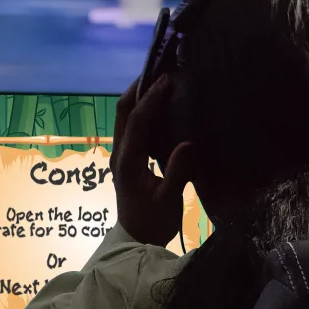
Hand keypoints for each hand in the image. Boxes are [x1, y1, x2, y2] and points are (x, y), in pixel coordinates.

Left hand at [110, 76, 193, 246]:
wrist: (137, 240)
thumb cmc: (153, 223)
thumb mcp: (168, 201)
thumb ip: (177, 172)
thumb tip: (188, 143)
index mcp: (128, 162)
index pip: (137, 122)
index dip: (151, 99)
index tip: (167, 80)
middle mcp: (120, 154)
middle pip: (123, 111)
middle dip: (139, 87)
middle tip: (160, 67)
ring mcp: (121, 155)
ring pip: (125, 116)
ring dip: (140, 96)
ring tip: (161, 79)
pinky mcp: (128, 157)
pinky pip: (132, 125)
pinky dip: (144, 110)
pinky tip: (161, 104)